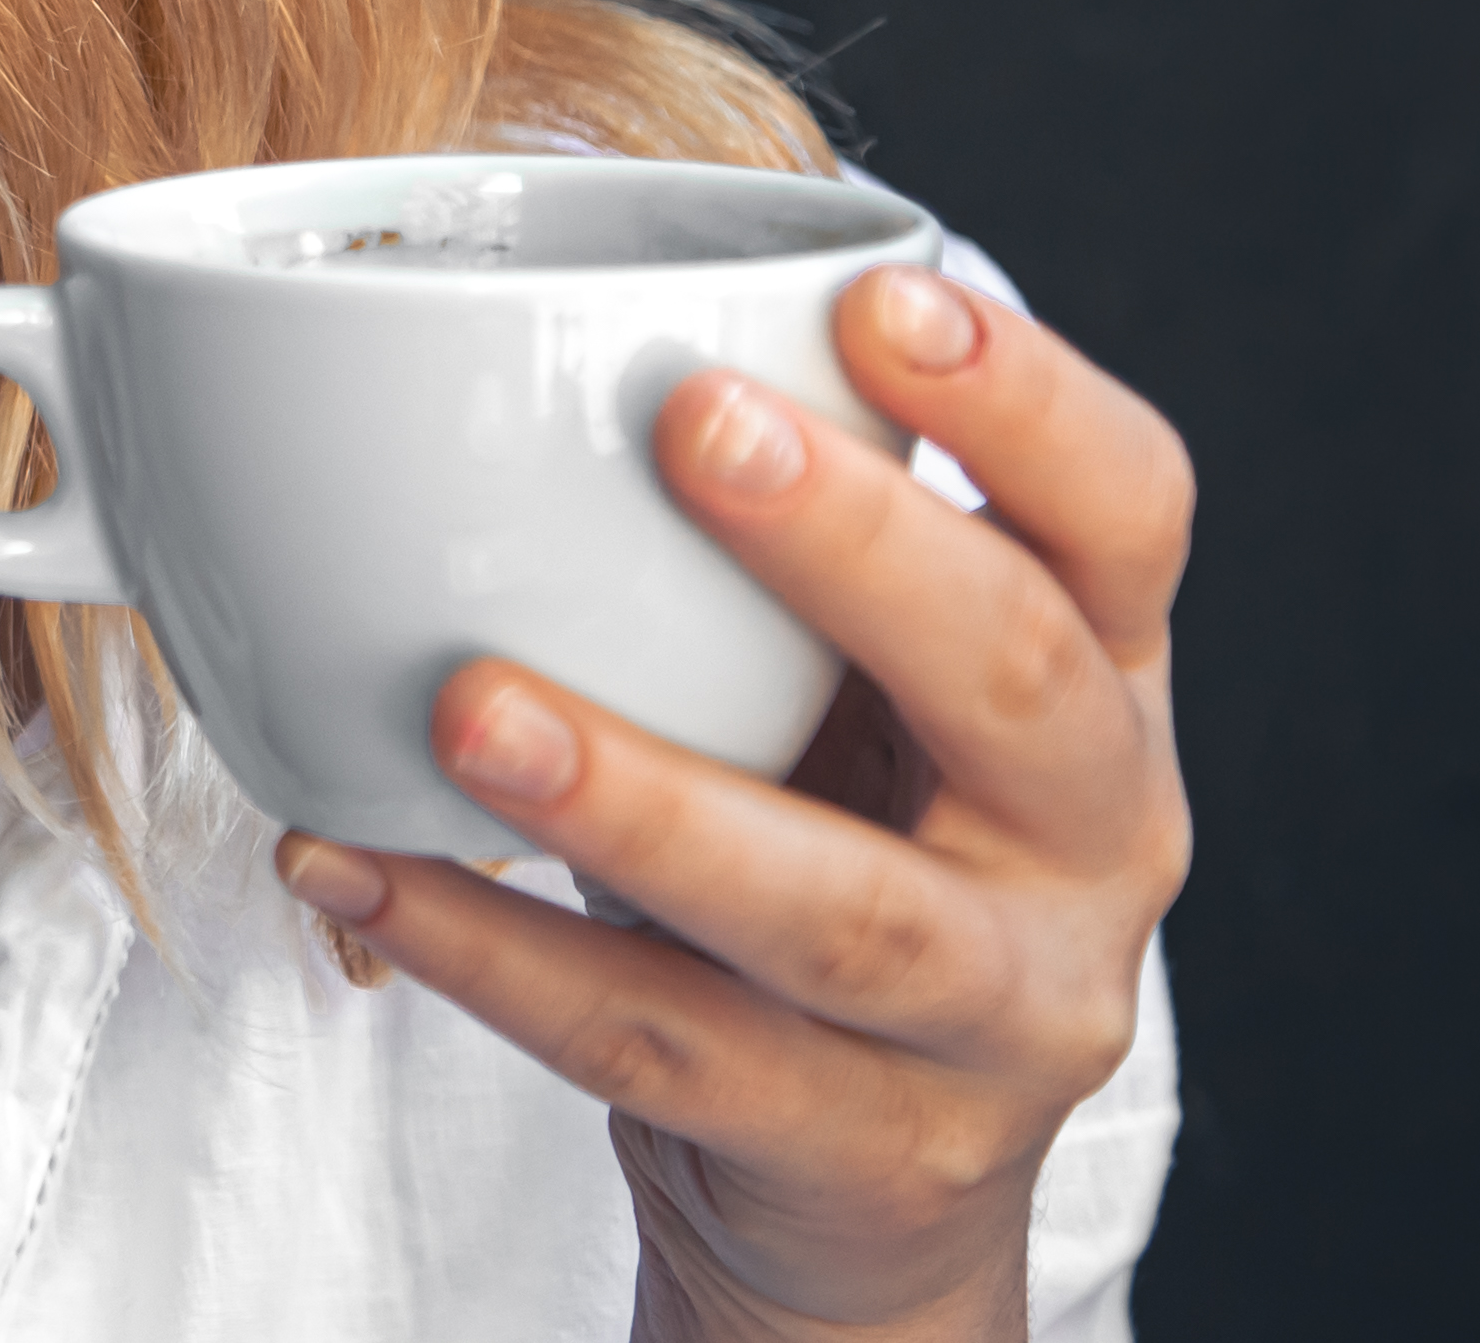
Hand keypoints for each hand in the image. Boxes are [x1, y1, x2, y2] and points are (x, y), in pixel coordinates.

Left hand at [274, 265, 1192, 1342]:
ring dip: (642, 798)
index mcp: (1101, 678)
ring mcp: (999, 1017)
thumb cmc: (830, 837)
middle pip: (1020, 685)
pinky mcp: (865, 1152)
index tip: (873, 294)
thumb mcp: (843, 682)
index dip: (1026, 396)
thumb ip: (744, 537)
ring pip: (839, 910)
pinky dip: (489, 952)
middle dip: (859, 550)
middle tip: (689, 422)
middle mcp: (1094, 843)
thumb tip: (466, 327)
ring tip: (464, 705)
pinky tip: (351, 860)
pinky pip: (664, 1044)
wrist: (864, 1185)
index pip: (1129, 510)